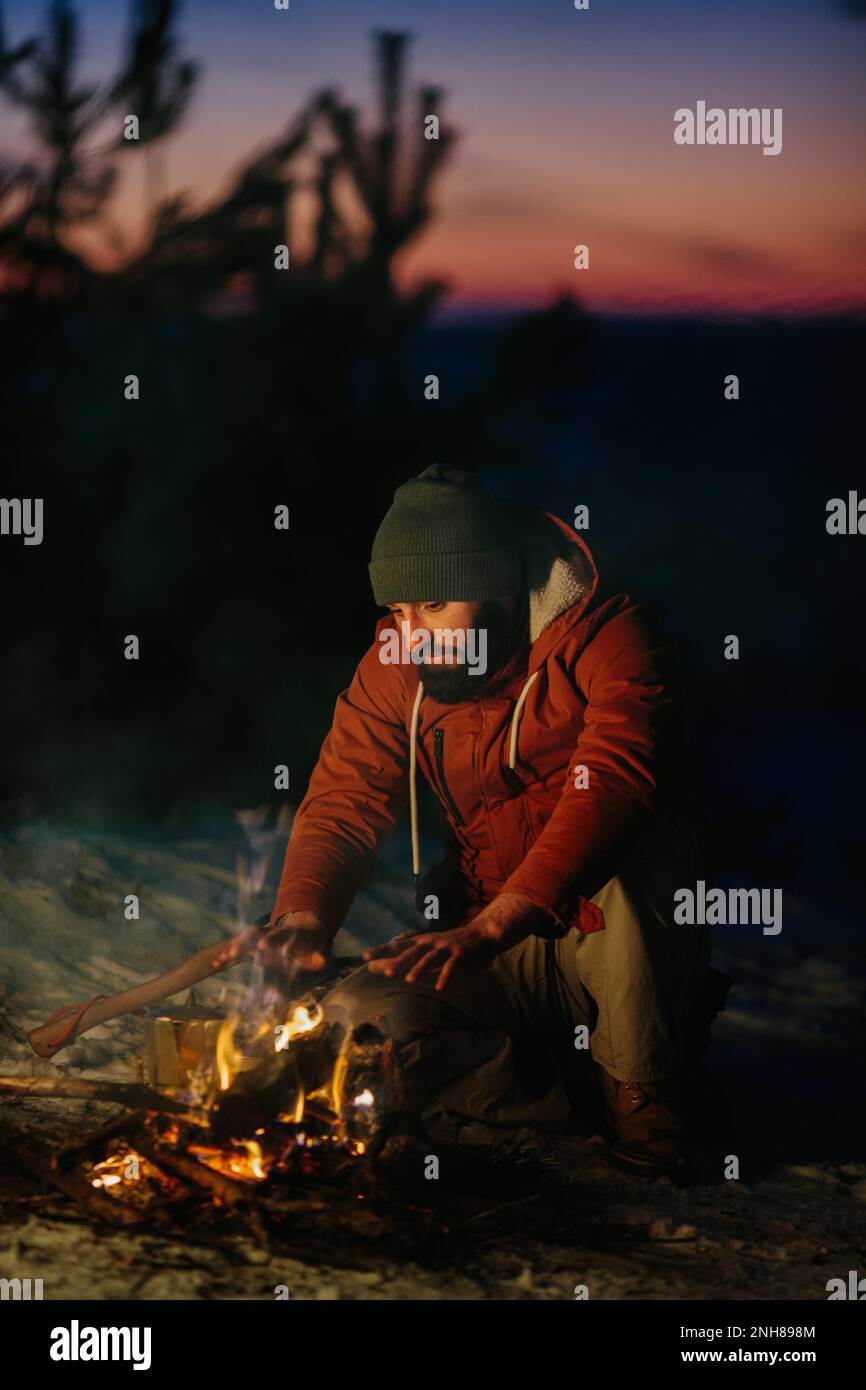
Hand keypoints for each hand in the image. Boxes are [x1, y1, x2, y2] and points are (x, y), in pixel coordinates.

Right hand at [211, 911, 329, 973]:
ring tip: (221, 959)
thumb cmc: (311, 946)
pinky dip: (228, 953)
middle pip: (257, 934)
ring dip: (234, 948)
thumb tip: (323, 960)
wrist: (302, 927)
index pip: (281, 935)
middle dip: (245, 943)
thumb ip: (321, 958)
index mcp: (291, 933)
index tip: (261, 946)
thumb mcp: (319, 953)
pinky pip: (240, 947)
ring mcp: (263, 936)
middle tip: (234, 952)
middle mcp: (274, 932)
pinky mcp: (254, 943)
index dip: (271, 940)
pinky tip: (216, 963)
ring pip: (245, 939)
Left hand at [363, 892, 548, 990]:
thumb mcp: (429, 953)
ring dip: (419, 968)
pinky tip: (439, 987)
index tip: (364, 956)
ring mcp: (446, 947)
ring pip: (430, 958)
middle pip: (411, 952)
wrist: (484, 935)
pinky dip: (445, 976)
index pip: (398, 945)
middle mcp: (431, 943)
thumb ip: (408, 961)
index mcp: (422, 942)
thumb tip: (381, 969)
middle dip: (396, 961)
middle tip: (382, 972)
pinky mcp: (461, 954)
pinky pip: (451, 966)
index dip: (381, 950)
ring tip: (409, 980)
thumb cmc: (453, 947)